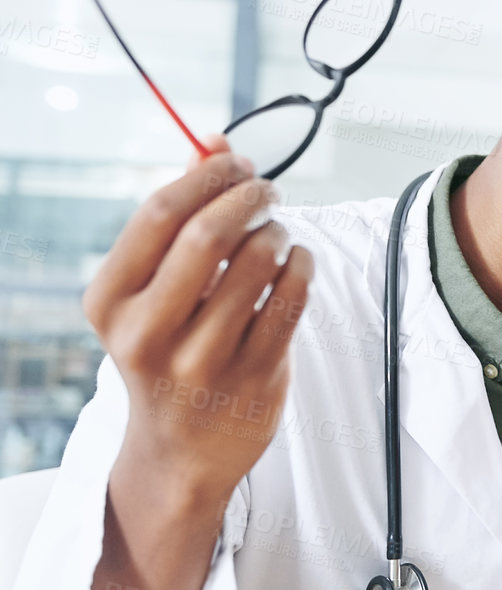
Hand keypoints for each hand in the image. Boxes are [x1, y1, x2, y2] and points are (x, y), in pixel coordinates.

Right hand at [84, 134, 313, 519]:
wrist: (182, 449)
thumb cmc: (167, 346)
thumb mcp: (151, 287)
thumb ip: (179, 212)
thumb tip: (211, 141)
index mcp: (112, 302)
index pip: (160, 214)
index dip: (209, 176)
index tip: (235, 163)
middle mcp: (149, 334)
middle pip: (210, 234)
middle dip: (249, 197)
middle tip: (266, 191)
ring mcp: (204, 361)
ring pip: (261, 262)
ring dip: (279, 232)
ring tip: (276, 235)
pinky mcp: (256, 375)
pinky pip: (293, 296)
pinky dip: (302, 265)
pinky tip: (295, 262)